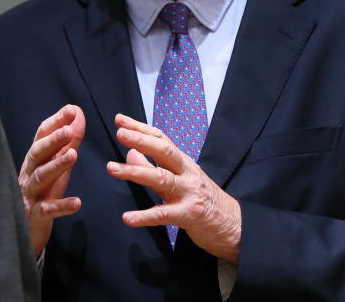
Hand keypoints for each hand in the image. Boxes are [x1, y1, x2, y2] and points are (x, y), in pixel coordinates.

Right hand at [19, 104, 85, 256]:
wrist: (24, 230)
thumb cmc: (43, 191)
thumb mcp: (57, 165)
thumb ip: (68, 142)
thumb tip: (78, 114)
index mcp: (35, 159)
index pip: (41, 136)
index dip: (56, 122)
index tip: (71, 110)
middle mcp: (29, 173)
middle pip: (38, 153)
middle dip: (53, 141)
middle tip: (69, 130)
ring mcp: (30, 194)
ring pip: (40, 177)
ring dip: (57, 165)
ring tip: (74, 155)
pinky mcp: (35, 215)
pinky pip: (47, 210)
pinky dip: (62, 206)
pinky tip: (77, 202)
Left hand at [106, 113, 240, 263]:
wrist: (232, 225)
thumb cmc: (202, 199)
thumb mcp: (179, 179)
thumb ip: (152, 166)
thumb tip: (130, 152)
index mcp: (182, 162)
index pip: (161, 139)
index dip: (141, 128)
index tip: (120, 119)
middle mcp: (186, 173)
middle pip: (164, 151)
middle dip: (142, 140)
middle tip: (121, 133)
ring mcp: (188, 193)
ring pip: (161, 178)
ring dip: (135, 172)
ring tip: (113, 168)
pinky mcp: (189, 215)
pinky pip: (164, 215)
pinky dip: (145, 216)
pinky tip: (127, 218)